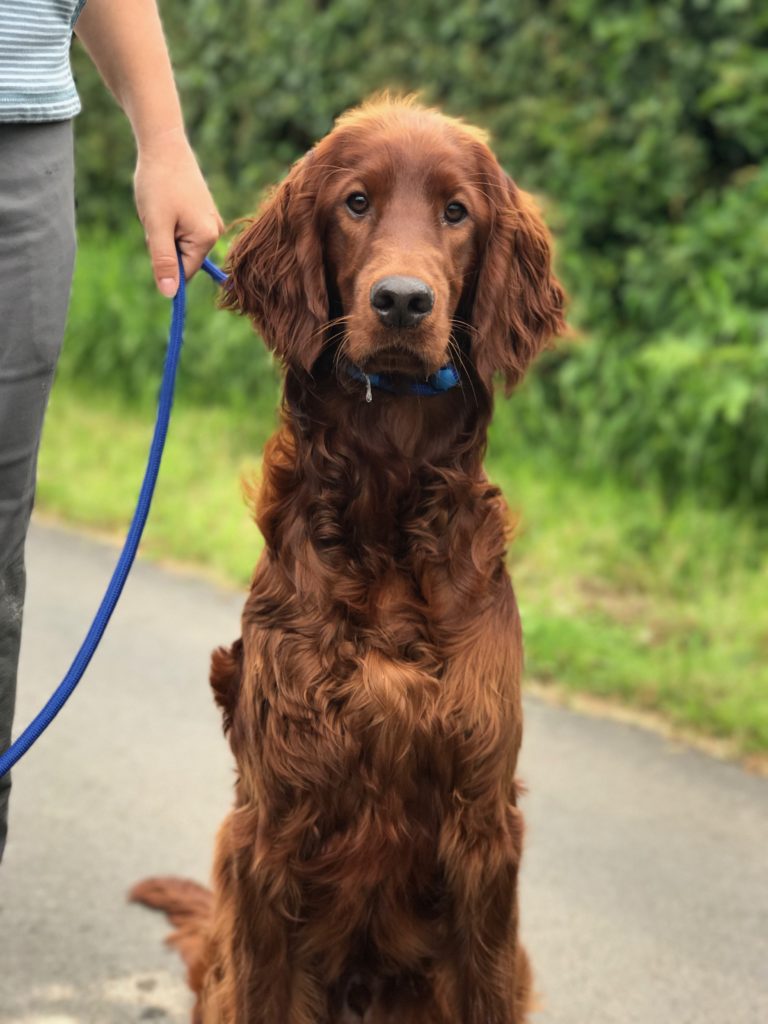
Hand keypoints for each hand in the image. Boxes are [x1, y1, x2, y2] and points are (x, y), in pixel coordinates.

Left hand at [134, 130, 223, 296]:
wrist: (163, 144)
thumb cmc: (158, 184)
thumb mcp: (156, 227)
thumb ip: (163, 262)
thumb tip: (169, 295)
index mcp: (208, 238)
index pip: (184, 272)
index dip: (164, 262)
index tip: (155, 236)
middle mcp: (215, 231)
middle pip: (182, 258)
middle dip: (164, 244)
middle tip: (157, 217)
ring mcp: (211, 221)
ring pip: (180, 244)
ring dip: (164, 232)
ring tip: (161, 206)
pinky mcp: (203, 212)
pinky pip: (182, 231)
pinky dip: (168, 222)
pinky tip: (166, 202)